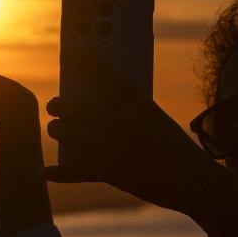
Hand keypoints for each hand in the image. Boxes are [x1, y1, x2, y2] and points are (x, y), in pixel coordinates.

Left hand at [39, 51, 219, 213]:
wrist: (195, 181)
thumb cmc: (177, 150)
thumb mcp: (157, 121)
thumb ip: (131, 111)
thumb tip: (100, 109)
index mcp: (139, 104)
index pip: (108, 76)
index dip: (88, 64)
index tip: (75, 56)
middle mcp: (123, 121)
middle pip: (78, 106)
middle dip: (61, 106)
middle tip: (56, 107)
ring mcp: (115, 147)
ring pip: (70, 134)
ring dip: (59, 131)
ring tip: (57, 130)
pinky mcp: (112, 172)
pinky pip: (76, 171)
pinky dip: (58, 173)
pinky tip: (42, 173)